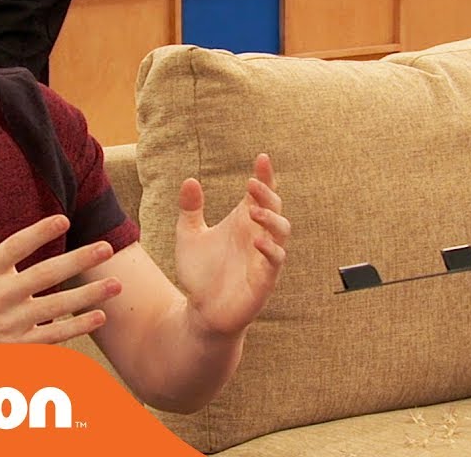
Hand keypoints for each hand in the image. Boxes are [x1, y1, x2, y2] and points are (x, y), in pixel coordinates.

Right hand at [0, 188, 121, 342]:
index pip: (16, 247)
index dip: (39, 233)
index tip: (64, 219)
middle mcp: (0, 295)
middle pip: (45, 275)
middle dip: (78, 260)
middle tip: (107, 248)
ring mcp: (11, 322)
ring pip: (57, 307)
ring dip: (88, 295)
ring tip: (117, 284)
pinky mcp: (17, 345)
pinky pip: (53, 336)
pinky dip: (77, 327)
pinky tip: (101, 316)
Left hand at [175, 154, 289, 337]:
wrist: (200, 311)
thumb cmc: (200, 273)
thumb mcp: (188, 236)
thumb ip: (190, 209)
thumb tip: (189, 180)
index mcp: (244, 222)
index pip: (261, 194)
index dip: (265, 176)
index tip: (262, 158)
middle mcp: (258, 236)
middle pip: (275, 208)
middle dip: (267, 193)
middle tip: (251, 184)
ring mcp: (264, 258)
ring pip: (282, 232)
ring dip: (271, 218)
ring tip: (253, 210)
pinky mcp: (264, 281)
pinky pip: (275, 262)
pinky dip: (270, 249)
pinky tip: (256, 241)